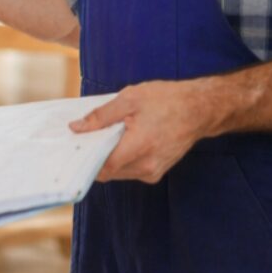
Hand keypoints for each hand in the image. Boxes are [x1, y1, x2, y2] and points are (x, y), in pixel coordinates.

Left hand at [71, 80, 221, 183]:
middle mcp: (147, 166)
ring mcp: (153, 172)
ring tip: (103, 136)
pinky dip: (120, 159)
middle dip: (93, 157)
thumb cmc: (166, 100)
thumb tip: (76, 128)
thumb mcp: (129, 99)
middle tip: (83, 138)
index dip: (84, 159)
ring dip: (107, 158)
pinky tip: (119, 141)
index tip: (71, 147)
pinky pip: (129, 170)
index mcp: (139, 147)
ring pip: (117, 173)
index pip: (103, 167)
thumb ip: (101, 116)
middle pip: (108, 172)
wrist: (199, 109)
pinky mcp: (156, 172)